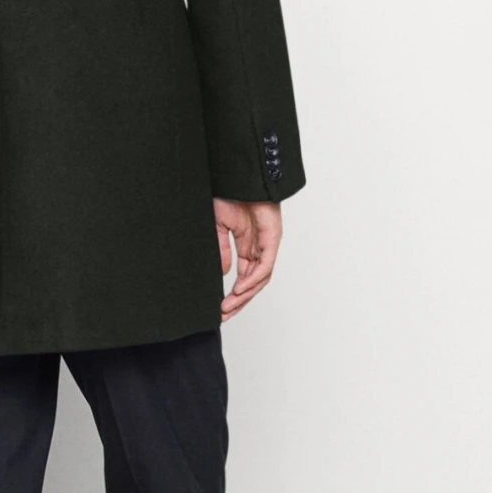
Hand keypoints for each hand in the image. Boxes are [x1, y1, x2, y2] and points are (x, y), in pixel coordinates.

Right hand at [214, 198, 281, 318]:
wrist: (239, 177)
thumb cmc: (231, 194)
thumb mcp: (219, 227)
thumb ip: (222, 250)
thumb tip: (224, 273)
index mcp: (248, 246)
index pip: (243, 277)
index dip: (233, 295)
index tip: (219, 308)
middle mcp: (259, 248)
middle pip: (253, 283)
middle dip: (238, 301)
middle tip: (223, 315)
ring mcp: (267, 245)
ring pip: (260, 279)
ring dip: (245, 295)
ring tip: (229, 306)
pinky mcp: (272, 239)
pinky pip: (265, 266)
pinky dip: (252, 279)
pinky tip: (239, 288)